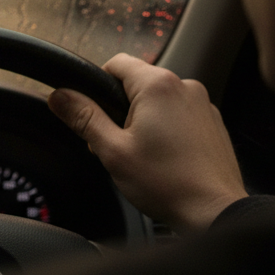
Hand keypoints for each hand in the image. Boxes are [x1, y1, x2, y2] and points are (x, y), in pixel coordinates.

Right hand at [48, 53, 245, 233]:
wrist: (215, 212)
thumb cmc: (167, 184)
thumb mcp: (113, 151)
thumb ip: (84, 118)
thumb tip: (59, 96)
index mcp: (158, 85)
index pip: (116, 62)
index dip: (98, 84)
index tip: (94, 111)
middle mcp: (184, 86)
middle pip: (138, 83)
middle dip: (121, 109)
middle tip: (117, 144)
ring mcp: (203, 104)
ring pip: (160, 100)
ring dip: (145, 119)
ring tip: (144, 157)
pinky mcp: (214, 122)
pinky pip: (181, 114)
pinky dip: (168, 129)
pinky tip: (166, 159)